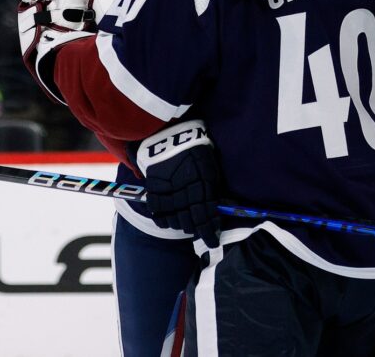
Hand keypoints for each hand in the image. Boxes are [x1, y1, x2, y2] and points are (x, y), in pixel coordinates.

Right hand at [132, 120, 221, 246]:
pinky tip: (168, 221)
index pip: (207, 216)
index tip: (213, 241)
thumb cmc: (195, 148)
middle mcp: (186, 191)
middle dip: (197, 230)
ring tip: (185, 225)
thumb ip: (214, 188)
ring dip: (181, 226)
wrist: (169, 133)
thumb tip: (222, 208)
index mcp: (203, 185)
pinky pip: (158, 212)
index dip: (210, 231)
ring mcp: (168, 192)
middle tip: (201, 233)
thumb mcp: (210, 166)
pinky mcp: (153, 189)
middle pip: (190, 221)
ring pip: (174, 220)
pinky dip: (163, 220)